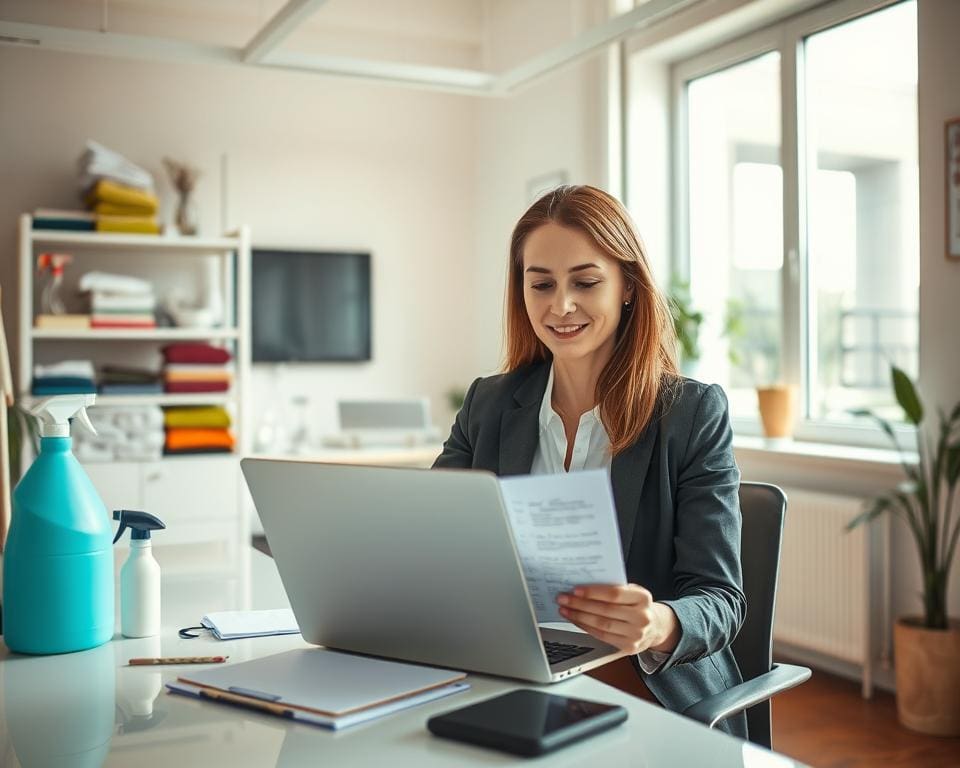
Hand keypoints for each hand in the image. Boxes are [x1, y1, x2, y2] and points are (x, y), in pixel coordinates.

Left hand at [557, 584, 679, 654]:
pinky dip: (585, 627)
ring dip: (579, 617)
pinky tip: (576, 621)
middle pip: (605, 610)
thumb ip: (614, 587)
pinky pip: (602, 636)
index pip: (614, 594)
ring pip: (601, 625)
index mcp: (642, 597)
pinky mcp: (629, 647)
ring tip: (565, 610)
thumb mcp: (632, 592)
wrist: (655, 627)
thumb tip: (583, 585)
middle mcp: (642, 616)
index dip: (593, 592)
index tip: (575, 590)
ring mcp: (636, 634)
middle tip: (563, 599)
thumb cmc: (637, 605)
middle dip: (580, 604)